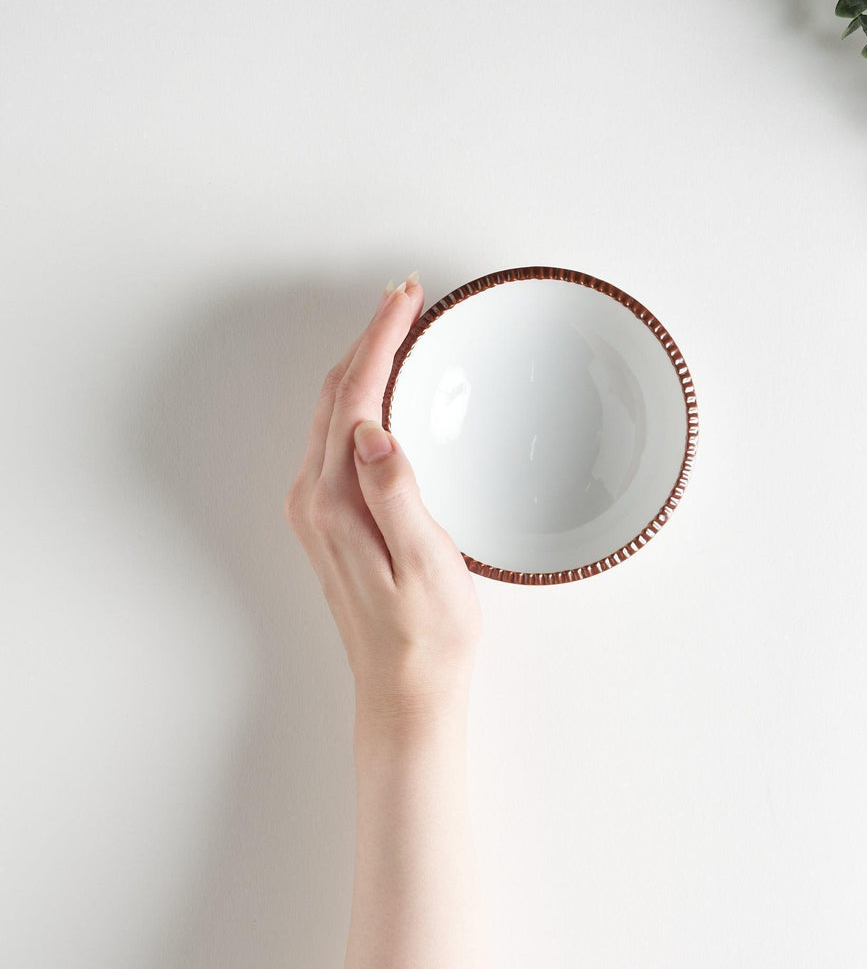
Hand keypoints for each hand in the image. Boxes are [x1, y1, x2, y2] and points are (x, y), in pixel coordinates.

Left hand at [284, 273, 481, 728]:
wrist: (406, 693)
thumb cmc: (427, 637)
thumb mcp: (427, 566)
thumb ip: (396, 495)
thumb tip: (371, 431)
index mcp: (337, 503)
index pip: (355, 398)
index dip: (380, 340)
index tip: (406, 299)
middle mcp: (316, 501)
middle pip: (335, 394)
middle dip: (369, 338)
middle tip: (406, 297)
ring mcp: (319, 510)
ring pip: (334, 412)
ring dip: (363, 363)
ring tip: (399, 328)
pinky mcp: (332, 520)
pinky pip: (339, 438)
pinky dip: (361, 397)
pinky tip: (385, 391)